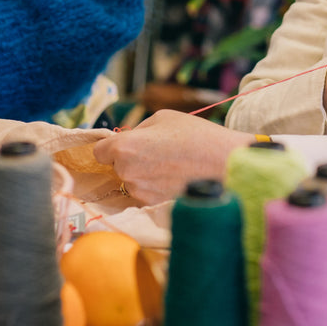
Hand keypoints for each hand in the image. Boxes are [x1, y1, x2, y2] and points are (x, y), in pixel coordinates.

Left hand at [92, 110, 253, 204]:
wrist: (227, 166)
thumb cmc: (197, 136)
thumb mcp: (165, 118)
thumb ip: (140, 129)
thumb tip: (130, 139)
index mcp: (124, 148)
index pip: (99, 152)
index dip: (112, 147)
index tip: (126, 145)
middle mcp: (127, 173)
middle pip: (117, 167)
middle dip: (131, 160)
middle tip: (157, 153)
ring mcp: (141, 194)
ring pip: (133, 182)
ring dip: (144, 175)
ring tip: (171, 166)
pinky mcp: (155, 207)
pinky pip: (147, 195)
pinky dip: (156, 189)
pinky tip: (175, 180)